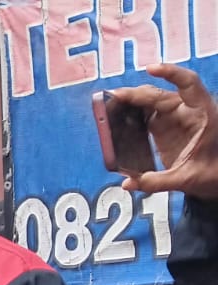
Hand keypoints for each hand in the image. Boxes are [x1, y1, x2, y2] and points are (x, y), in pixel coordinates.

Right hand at [113, 63, 217, 198]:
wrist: (217, 177)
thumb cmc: (213, 174)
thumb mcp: (188, 179)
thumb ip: (158, 181)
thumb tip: (127, 184)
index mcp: (204, 114)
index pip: (189, 84)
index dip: (171, 73)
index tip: (150, 68)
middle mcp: (189, 110)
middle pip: (160, 94)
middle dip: (136, 94)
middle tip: (113, 98)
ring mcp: (175, 117)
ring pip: (150, 101)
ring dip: (130, 101)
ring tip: (109, 105)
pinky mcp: (165, 126)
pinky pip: (145, 113)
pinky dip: (130, 113)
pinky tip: (115, 116)